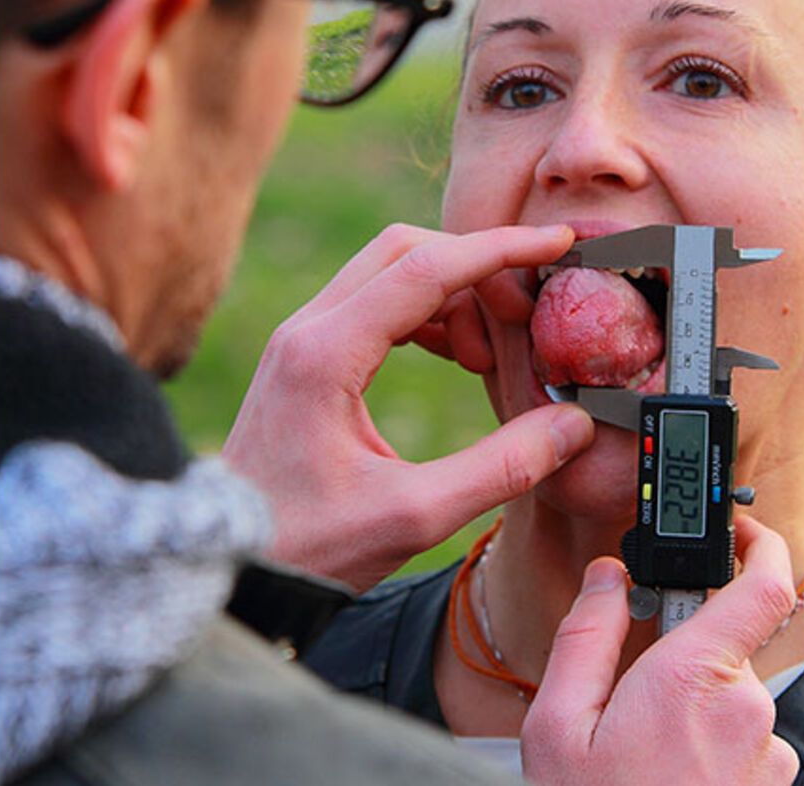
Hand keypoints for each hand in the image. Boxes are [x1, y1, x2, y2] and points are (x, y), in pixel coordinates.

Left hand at [221, 223, 593, 591]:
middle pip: (404, 250)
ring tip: (489, 361)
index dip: (499, 250)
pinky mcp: (304, 357)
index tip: (556, 243)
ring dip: (452, 296)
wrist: (231, 559)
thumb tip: (573, 424)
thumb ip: (501, 467)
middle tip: (527, 319)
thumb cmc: (309, 545)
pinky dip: (426, 315)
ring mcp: (300, 339)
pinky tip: (458, 359)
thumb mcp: (415, 516)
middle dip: (477, 268)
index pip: (425, 267)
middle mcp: (306, 330)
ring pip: (389, 273)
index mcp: (325, 354)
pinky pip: (374, 303)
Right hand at [522, 515, 799, 785]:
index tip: (740, 531)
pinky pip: (740, 742)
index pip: (762, 589)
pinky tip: (664, 772)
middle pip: (722, 651)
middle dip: (677, 659)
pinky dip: (705, 746)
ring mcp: (768, 754)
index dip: (761, 546)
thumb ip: (585, 639)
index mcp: (693, 680)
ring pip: (727, 699)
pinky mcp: (772, 784)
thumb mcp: (557, 724)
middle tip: (624, 701)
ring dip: (688, 709)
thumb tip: (607, 577)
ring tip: (638, 753)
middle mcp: (748, 712)